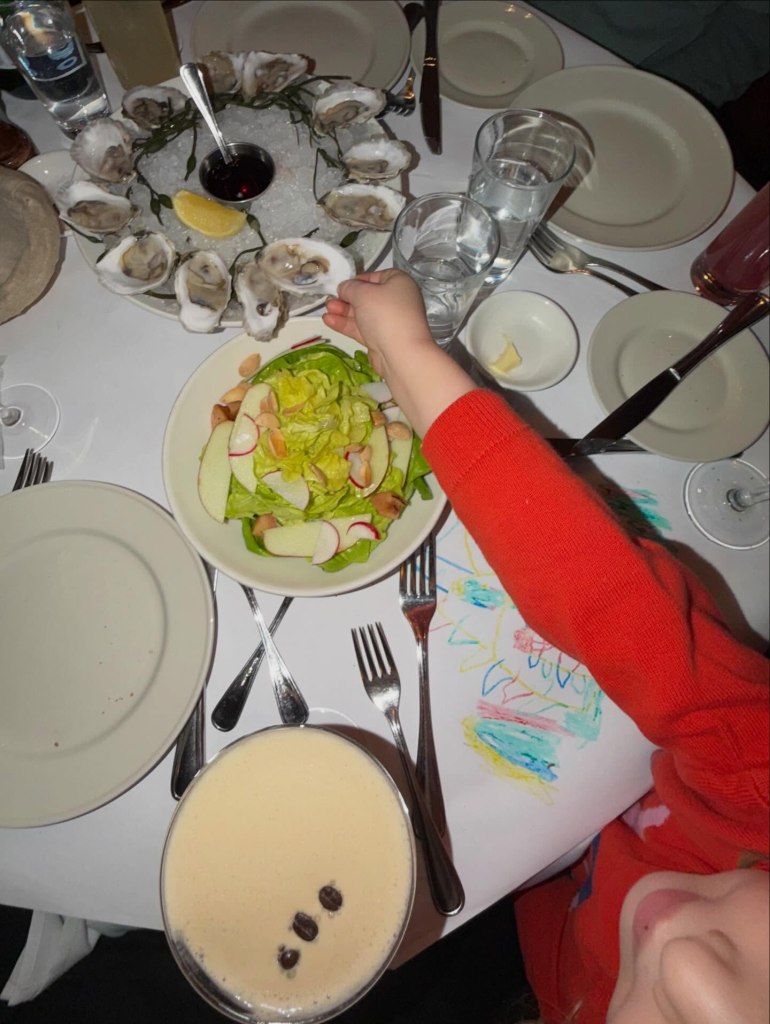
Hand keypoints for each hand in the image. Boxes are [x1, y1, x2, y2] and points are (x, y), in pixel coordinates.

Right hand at [323, 269, 475, 438]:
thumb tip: (344, 287)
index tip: (344, 285)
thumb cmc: (385, 315)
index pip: (376, 277)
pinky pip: (362, 328)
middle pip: (368, 297)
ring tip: (327, 310)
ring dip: (344, 311)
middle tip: (331, 299)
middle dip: (347, 298)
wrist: (401, 354)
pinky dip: (346, 324)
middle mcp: (396, 301)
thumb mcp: (363, 294)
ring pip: (363, 314)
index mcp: (399, 283)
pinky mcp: (381, 339)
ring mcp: (389, 322)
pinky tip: (329, 321)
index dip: (359, 280)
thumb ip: (350, 288)